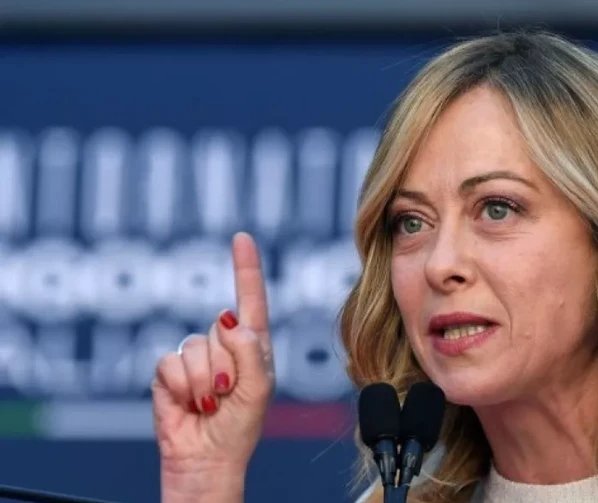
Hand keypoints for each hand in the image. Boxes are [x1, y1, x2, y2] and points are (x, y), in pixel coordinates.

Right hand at [152, 232, 274, 501]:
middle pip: (220, 328)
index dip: (246, 268)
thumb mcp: (259, 389)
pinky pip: (171, 362)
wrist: (207, 458)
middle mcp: (224, 345)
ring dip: (205, 381)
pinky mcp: (170, 371)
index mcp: (252, 345)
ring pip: (196, 347)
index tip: (242, 238)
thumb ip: (250, 350)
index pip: (250, 299)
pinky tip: (190, 404)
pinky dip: (183, 387)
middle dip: (226, 365)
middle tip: (229, 393)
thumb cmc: (240, 426)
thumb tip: (227, 318)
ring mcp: (195, 357)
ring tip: (211, 402)